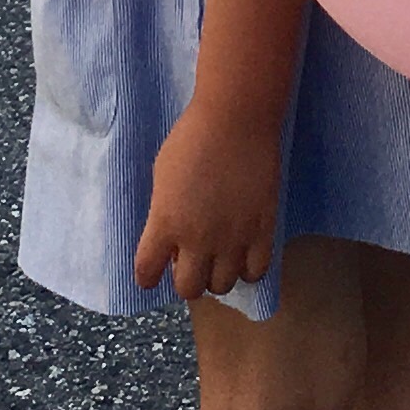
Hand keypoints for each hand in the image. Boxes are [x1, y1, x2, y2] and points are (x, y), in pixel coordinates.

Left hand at [134, 98, 280, 303]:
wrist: (235, 120)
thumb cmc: (191, 138)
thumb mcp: (162, 177)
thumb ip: (164, 213)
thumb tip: (174, 240)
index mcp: (165, 223)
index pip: (147, 273)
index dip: (148, 276)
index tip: (153, 271)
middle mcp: (197, 239)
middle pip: (189, 289)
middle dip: (186, 279)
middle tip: (191, 260)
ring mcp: (232, 238)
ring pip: (222, 286)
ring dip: (217, 275)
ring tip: (219, 256)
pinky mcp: (262, 230)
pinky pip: (256, 271)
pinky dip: (247, 269)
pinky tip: (244, 254)